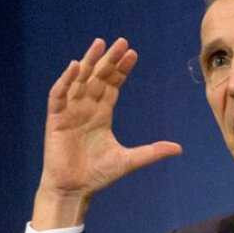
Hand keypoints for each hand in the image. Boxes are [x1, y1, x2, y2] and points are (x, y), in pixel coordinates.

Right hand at [32, 38, 180, 228]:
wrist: (74, 190)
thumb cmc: (97, 175)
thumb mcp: (128, 161)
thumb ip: (152, 152)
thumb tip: (178, 149)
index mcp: (101, 114)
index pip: (112, 84)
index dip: (121, 69)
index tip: (133, 53)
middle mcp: (85, 108)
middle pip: (98, 77)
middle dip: (109, 59)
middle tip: (121, 41)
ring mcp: (70, 112)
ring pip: (79, 80)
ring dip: (88, 62)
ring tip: (99, 44)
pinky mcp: (55, 120)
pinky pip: (59, 95)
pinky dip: (65, 81)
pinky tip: (74, 67)